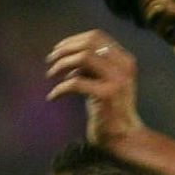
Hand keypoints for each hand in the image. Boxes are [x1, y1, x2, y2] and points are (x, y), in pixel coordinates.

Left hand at [46, 30, 144, 149]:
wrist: (123, 137)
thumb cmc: (109, 111)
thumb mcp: (102, 82)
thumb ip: (91, 66)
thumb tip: (66, 53)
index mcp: (125, 60)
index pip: (97, 36)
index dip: (74, 40)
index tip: (58, 50)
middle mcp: (124, 66)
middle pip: (89, 42)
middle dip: (65, 49)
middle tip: (50, 60)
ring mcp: (117, 80)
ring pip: (84, 57)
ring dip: (61, 64)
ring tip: (50, 75)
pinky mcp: (107, 95)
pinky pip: (76, 83)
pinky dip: (60, 88)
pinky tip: (53, 96)